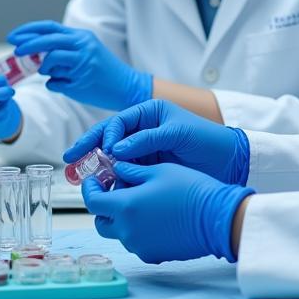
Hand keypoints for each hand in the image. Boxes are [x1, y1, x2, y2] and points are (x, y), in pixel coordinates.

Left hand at [7, 20, 151, 111]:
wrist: (127, 87)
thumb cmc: (103, 69)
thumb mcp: (86, 50)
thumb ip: (63, 48)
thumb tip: (33, 52)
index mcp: (82, 37)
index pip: (50, 28)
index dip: (29, 31)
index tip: (14, 37)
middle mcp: (83, 47)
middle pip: (48, 41)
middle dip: (28, 46)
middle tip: (17, 51)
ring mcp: (82, 65)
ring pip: (49, 63)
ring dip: (46, 69)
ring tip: (58, 74)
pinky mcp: (80, 82)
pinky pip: (54, 83)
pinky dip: (56, 84)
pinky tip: (70, 84)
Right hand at [63, 99, 249, 185]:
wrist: (229, 161)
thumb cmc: (207, 139)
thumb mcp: (177, 133)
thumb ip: (148, 139)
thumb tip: (117, 148)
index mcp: (149, 112)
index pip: (118, 121)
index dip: (106, 135)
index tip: (103, 151)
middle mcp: (143, 129)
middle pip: (109, 137)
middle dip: (88, 147)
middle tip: (70, 158)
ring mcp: (144, 149)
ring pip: (114, 156)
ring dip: (97, 165)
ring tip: (81, 176)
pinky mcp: (148, 167)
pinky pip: (125, 171)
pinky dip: (113, 178)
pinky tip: (105, 186)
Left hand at [83, 163, 253, 262]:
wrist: (217, 217)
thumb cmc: (191, 189)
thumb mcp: (159, 171)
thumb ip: (131, 171)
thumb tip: (116, 169)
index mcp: (126, 207)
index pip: (92, 201)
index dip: (90, 188)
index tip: (94, 180)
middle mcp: (128, 231)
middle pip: (102, 221)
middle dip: (104, 206)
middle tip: (116, 190)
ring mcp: (140, 246)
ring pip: (119, 232)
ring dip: (122, 218)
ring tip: (141, 201)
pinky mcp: (153, 255)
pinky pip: (137, 242)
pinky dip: (139, 230)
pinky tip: (156, 216)